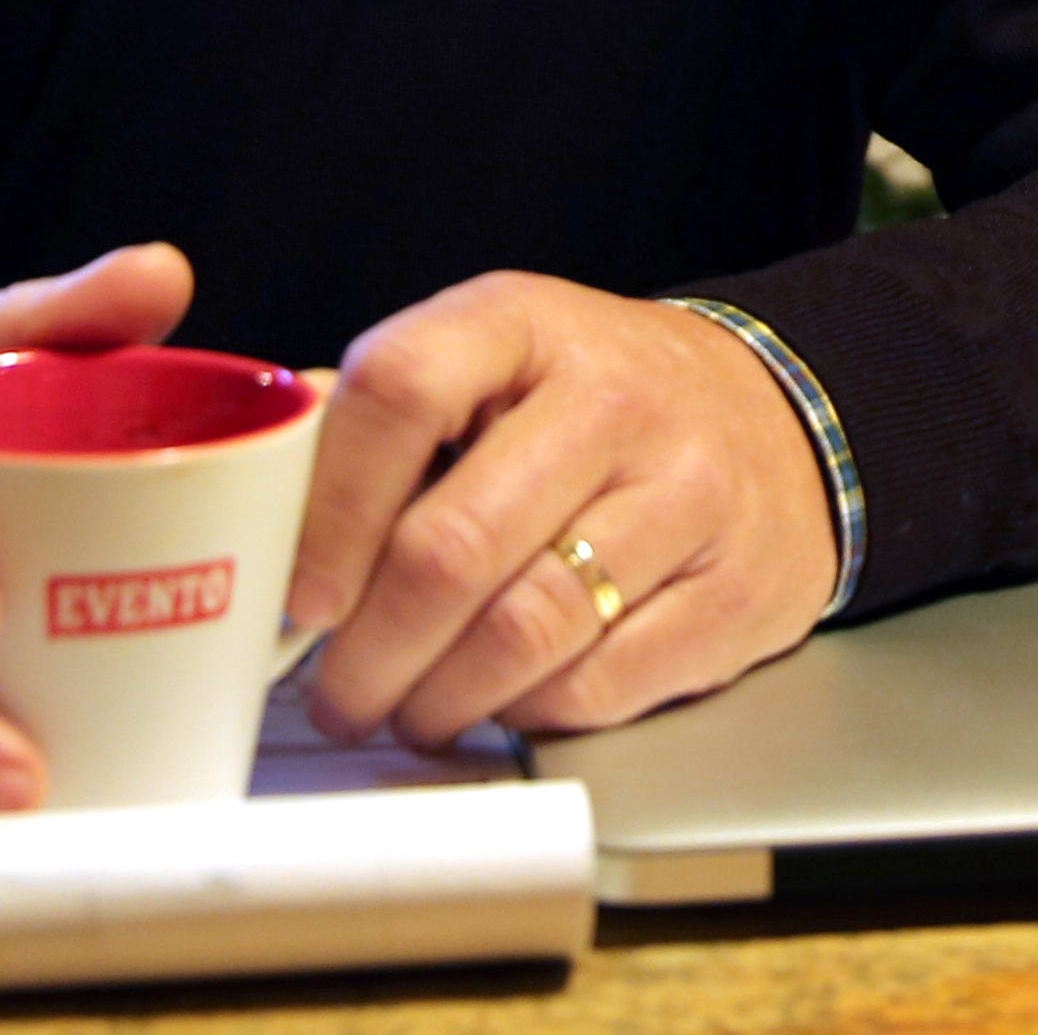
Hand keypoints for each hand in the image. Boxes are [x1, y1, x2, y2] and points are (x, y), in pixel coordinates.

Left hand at [286, 273, 835, 748]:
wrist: (781, 419)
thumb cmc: (600, 402)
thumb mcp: (496, 361)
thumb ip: (380, 418)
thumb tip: (256, 497)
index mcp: (524, 323)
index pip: (399, 391)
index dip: (328, 510)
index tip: (295, 597)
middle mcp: (613, 399)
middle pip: (453, 545)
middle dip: (368, 650)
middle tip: (335, 694)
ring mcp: (686, 494)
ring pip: (524, 632)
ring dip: (438, 699)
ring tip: (406, 710)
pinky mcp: (735, 590)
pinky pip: (599, 684)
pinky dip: (527, 713)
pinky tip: (499, 705)